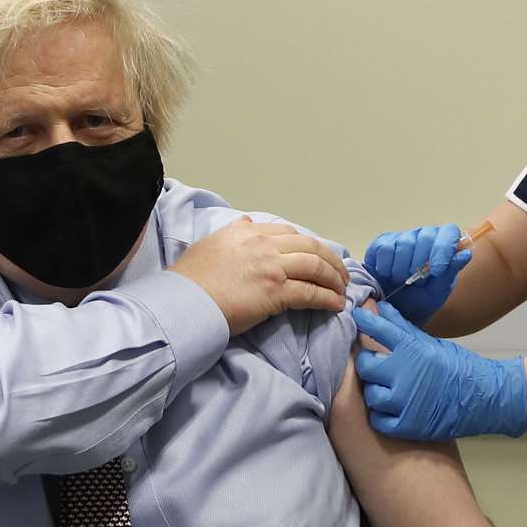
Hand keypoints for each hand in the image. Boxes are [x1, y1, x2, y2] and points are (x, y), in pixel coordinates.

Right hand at [171, 216, 349, 335]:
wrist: (184, 302)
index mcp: (248, 232)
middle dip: (330, 260)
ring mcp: (272, 266)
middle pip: (310, 246)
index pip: (288, 233)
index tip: (317, 255)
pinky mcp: (276, 291)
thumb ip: (232, 233)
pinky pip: (311, 292)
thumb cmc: (190, 279)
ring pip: (316, 266)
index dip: (308, 245)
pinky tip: (336, 304)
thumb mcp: (209, 244)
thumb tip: (245, 222)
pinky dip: (328, 298)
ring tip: (342, 289)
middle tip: (340, 273)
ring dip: (334, 278)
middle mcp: (263, 244)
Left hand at [352, 301, 526, 440]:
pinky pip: (379, 420)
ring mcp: (405, 401)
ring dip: (376, 391)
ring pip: (371, 395)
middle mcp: (405, 373)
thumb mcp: (431, 343)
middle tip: (374, 364)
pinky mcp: (408, 425)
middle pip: (366, 366)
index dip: (364, 321)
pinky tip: (392, 409)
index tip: (356, 316)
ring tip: (388, 389)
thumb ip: (402, 327)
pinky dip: (382, 415)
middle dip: (367, 363)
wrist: (484, 398)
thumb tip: (381, 307)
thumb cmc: (457, 366)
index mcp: (412, 349)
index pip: (379, 329)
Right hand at [364, 224, 471, 325]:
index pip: (449, 232)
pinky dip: (385, 266)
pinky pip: (384, 248)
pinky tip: (387, 275)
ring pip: (404, 242)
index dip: (443, 248)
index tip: (436, 270)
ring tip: (401, 280)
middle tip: (415, 281)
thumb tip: (465, 254)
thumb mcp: (437, 292)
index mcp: (443, 245)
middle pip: (426, 236)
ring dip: (402, 268)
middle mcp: (424, 237)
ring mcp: (402, 238)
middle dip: (420, 263)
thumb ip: (450, 272)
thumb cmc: (419, 301)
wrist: (392, 312)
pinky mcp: (381, 243)